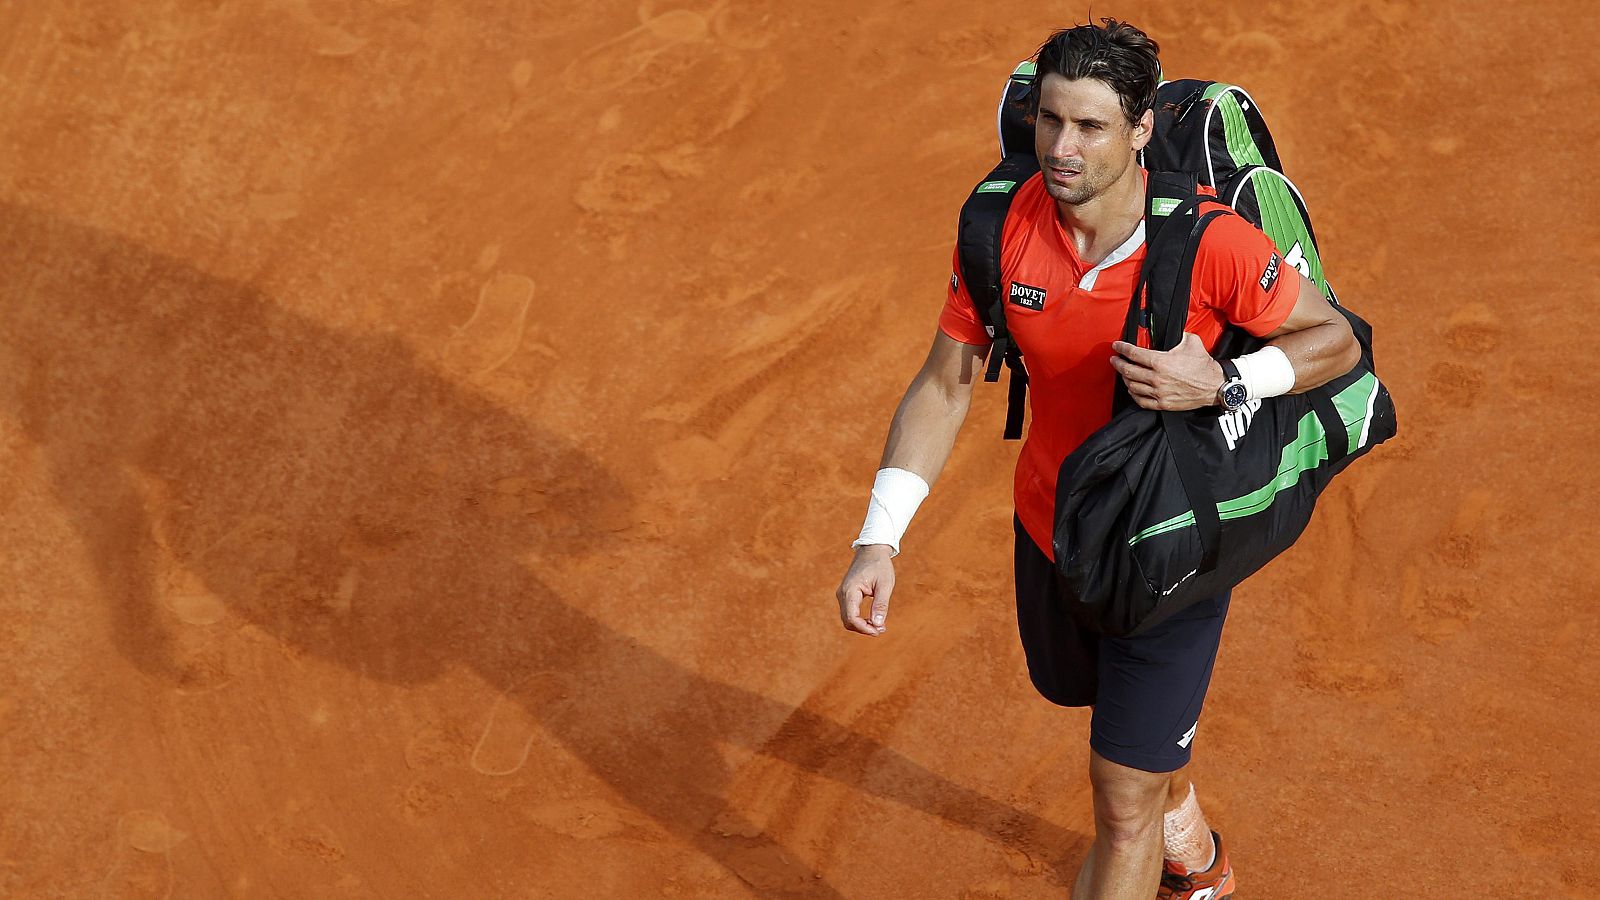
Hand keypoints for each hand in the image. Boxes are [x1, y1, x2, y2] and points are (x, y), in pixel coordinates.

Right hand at [836, 545, 894, 635]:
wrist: (872, 550)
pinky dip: (859, 619)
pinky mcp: (846, 594)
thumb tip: (878, 624)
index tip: (879, 631)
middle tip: (881, 629)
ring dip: (862, 625)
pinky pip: (849, 612)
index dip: (864, 628)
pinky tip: (873, 619)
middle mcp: (842, 593)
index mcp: (850, 590)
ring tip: (879, 625)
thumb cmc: (880, 565)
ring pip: (847, 618)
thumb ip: (881, 604)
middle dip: (863, 629)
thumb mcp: (885, 584)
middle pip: (847, 621)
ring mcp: (842, 594)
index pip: (852, 617)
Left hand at [1110, 333, 1224, 411]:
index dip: (1122, 348)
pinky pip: (1141, 401)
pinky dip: (1133, 394)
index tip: (1117, 346)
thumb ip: (1176, 335)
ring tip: (1123, 373)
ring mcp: (1159, 392)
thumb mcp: (1190, 342)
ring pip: (1132, 386)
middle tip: (1114, 359)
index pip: (1134, 353)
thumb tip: (1168, 330)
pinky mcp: (1163, 404)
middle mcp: (1157, 378)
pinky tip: (1132, 388)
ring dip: (1125, 378)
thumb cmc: (1203, 364)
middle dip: (1118, 364)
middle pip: (1129, 370)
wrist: (1214, 385)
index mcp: (1161, 361)